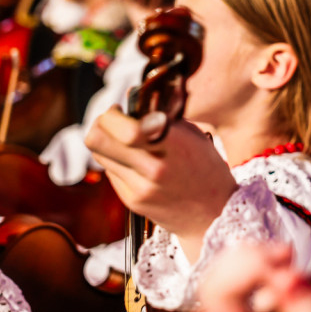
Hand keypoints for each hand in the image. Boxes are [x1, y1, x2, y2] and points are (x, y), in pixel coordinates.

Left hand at [85, 107, 236, 261]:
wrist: (214, 213)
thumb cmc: (206, 169)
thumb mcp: (192, 135)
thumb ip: (160, 115)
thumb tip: (131, 97)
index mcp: (171, 145)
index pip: (122, 128)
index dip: (112, 115)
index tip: (119, 111)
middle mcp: (152, 168)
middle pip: (96, 140)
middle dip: (100, 125)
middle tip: (113, 123)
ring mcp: (139, 188)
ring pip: (99, 155)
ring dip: (107, 142)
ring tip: (125, 141)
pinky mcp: (132, 201)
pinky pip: (111, 172)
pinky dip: (117, 161)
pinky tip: (136, 161)